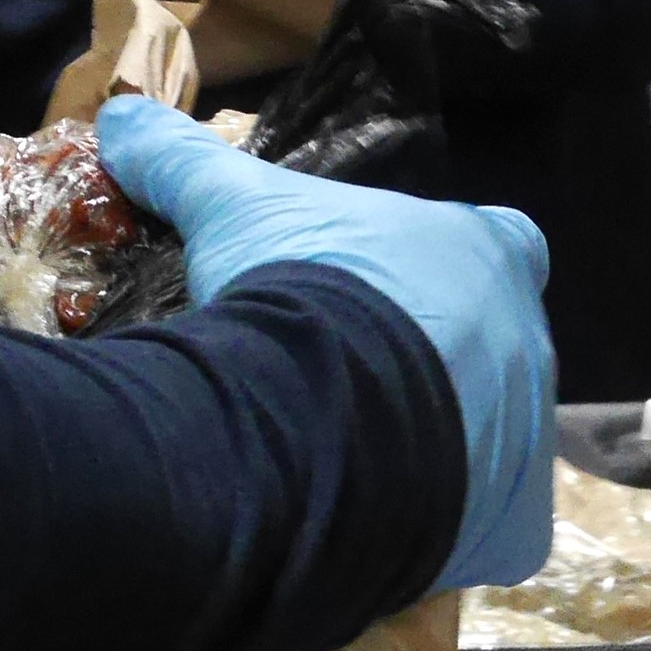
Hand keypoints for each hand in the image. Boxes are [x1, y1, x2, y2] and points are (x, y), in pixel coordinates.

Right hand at [96, 94, 554, 593]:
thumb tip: (120, 116)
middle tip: (354, 388)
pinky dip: (444, 533)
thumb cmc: (299, 293)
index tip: (394, 288)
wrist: (321, 419)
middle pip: (493, 353)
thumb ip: (185, 160)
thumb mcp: (231, 209)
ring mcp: (530, 439)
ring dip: (437, 451)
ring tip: (353, 464)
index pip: (497, 246)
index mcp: (489, 254)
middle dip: (432, 369)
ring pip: (492, 446)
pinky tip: (381, 530)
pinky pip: (489, 533)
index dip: (445, 267)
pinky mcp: (513, 526)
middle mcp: (530, 343)